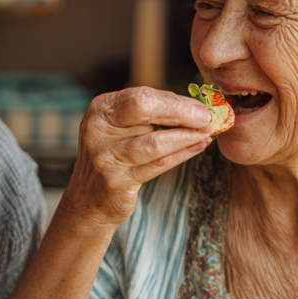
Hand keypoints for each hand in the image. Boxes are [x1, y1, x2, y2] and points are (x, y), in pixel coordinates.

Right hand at [59, 87, 212, 227]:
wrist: (89, 202)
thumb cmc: (114, 159)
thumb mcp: (122, 130)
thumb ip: (150, 115)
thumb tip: (195, 106)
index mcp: (101, 110)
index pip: (142, 95)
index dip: (175, 100)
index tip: (201, 106)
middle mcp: (98, 129)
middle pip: (145, 110)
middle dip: (182, 112)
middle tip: (208, 117)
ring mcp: (106, 156)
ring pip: (154, 142)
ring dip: (186, 136)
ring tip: (208, 133)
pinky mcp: (117, 181)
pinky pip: (157, 165)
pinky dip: (181, 155)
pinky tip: (198, 147)